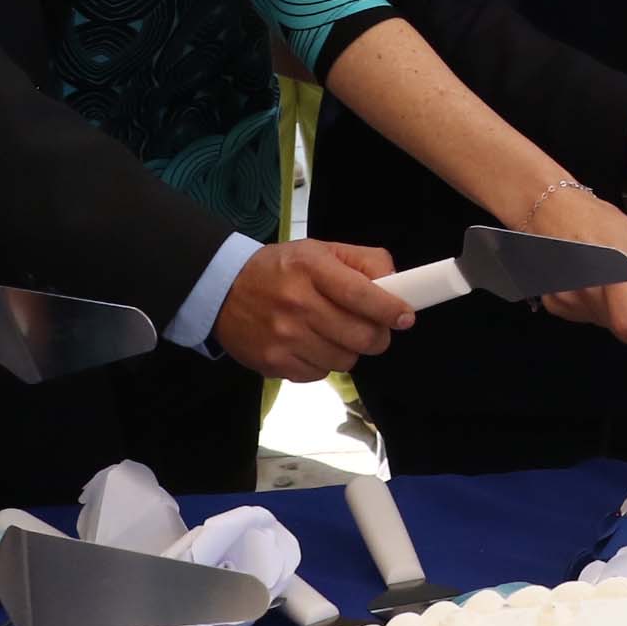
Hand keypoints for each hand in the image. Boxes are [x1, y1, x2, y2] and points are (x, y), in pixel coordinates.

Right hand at [215, 238, 409, 381]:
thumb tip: (395, 283)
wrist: (221, 289)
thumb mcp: (320, 250)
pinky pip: (320, 374)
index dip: (390, 310)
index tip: (404, 317)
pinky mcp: (274, 362)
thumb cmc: (279, 269)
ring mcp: (284, 336)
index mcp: (312, 268)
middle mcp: (297, 303)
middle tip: (372, 328)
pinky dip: (323, 363)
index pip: (363, 295)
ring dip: (348, 350)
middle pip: (360, 336)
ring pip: (345, 360)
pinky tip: (310, 344)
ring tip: (334, 333)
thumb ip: (363, 261)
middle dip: (377, 335)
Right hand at [523, 178, 626, 343]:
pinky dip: (593, 305)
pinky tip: (588, 280)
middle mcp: (587, 290)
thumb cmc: (594, 218)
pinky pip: (585, 316)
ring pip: (604, 322)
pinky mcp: (555, 304)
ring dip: (613, 308)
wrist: (549, 210)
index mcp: (613, 271)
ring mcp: (567, 300)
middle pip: (621, 327)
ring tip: (607, 277)